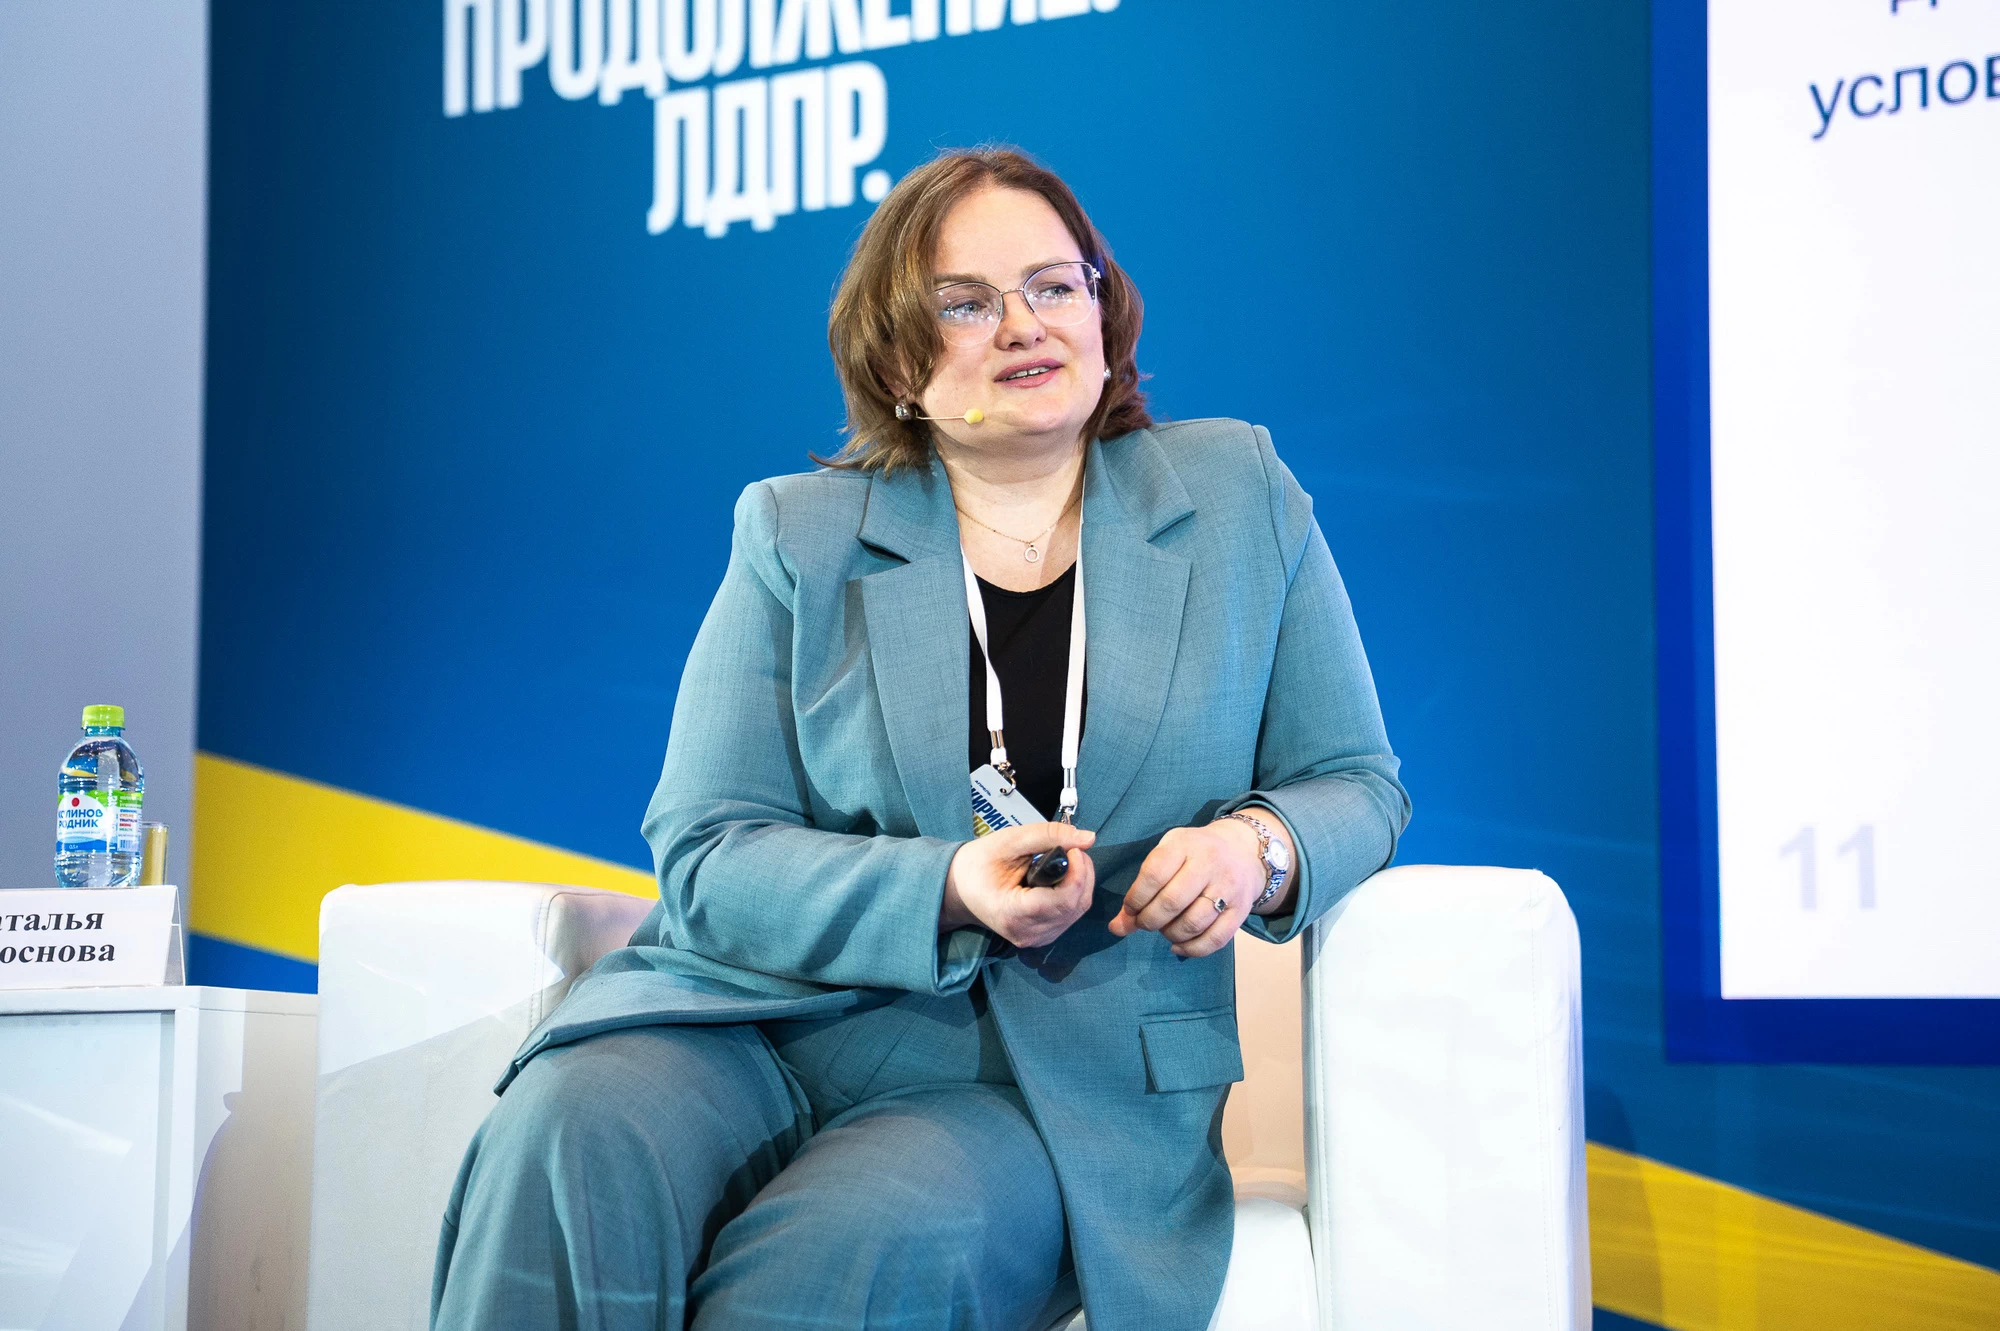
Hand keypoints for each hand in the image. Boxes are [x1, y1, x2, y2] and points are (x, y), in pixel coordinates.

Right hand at [942, 822, 1096, 948]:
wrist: (960, 888)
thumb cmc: (979, 864)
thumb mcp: (1009, 841)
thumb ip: (1047, 835)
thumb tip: (1088, 838)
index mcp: (1013, 914)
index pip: (1063, 900)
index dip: (1078, 872)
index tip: (1074, 848)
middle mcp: (1027, 934)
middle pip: (1075, 905)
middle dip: (1082, 873)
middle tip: (1072, 848)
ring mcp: (1036, 939)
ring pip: (1077, 911)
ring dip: (1080, 881)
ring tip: (1066, 859)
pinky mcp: (1042, 936)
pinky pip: (1071, 915)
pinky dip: (1074, 892)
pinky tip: (1062, 877)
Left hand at [1108, 820, 1264, 957]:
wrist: (1243, 851)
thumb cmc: (1194, 854)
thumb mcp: (1167, 856)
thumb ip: (1141, 888)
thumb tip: (1116, 928)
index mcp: (1184, 845)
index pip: (1153, 875)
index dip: (1135, 899)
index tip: (1131, 908)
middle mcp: (1209, 864)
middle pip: (1171, 902)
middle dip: (1149, 920)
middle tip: (1144, 923)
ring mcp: (1228, 887)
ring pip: (1193, 923)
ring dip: (1170, 935)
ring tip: (1164, 930)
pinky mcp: (1241, 910)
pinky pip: (1215, 939)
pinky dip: (1192, 950)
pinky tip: (1178, 946)